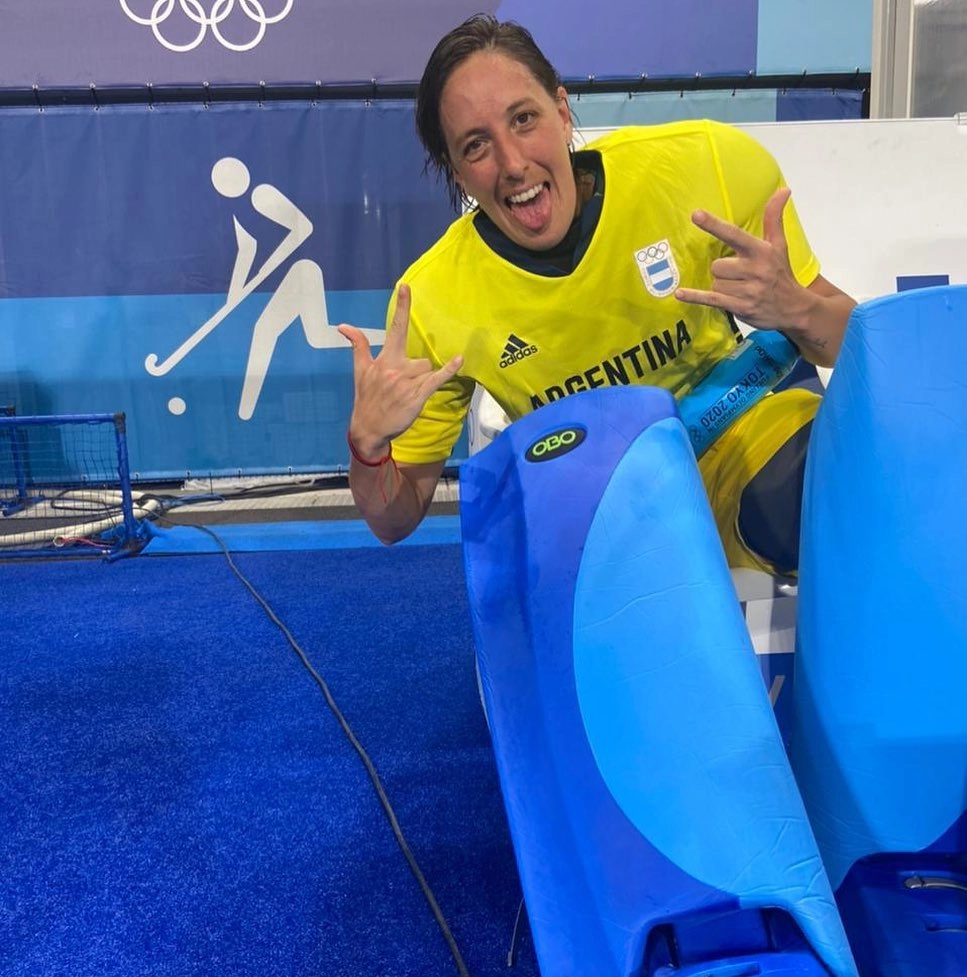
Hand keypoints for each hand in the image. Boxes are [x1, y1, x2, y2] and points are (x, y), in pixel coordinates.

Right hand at [337, 284, 462, 461]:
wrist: (368, 429)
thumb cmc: (366, 399)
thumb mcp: (360, 371)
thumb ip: (357, 345)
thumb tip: (343, 326)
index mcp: (383, 360)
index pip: (394, 328)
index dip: (402, 307)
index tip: (405, 287)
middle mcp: (395, 368)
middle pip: (420, 358)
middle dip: (416, 371)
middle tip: (401, 390)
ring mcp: (407, 383)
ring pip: (426, 370)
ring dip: (422, 381)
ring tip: (407, 396)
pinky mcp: (417, 396)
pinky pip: (436, 379)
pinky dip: (448, 370)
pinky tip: (459, 360)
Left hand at [675, 187, 809, 330]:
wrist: (794, 308)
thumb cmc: (781, 273)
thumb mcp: (779, 245)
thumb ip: (774, 218)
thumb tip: (783, 190)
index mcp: (761, 251)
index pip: (733, 234)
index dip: (714, 224)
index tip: (696, 214)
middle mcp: (755, 270)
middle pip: (717, 265)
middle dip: (723, 271)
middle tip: (740, 276)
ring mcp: (748, 290)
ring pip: (715, 283)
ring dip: (722, 287)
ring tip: (740, 289)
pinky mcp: (740, 307)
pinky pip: (711, 299)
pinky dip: (695, 297)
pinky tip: (679, 294)